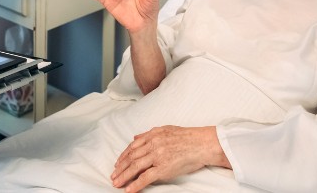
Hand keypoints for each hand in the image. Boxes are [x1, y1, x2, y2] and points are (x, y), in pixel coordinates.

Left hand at [111, 126, 229, 191]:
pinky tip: (128, 190)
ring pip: (135, 167)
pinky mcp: (163, 168)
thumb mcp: (166, 129)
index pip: (133, 147)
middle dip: (120, 168)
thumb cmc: (188, 137)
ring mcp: (157, 156)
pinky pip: (145, 178)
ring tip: (116, 183)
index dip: (123, 156)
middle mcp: (153, 144)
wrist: (203, 143)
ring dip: (123, 176)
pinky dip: (135, 184)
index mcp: (153, 134)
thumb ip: (149, 134)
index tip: (117, 163)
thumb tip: (135, 138)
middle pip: (131, 157)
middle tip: (113, 175)